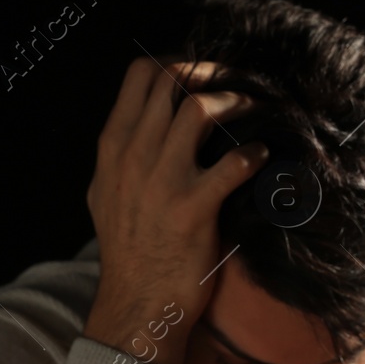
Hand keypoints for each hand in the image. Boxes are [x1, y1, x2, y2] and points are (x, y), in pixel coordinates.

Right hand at [81, 57, 268, 363]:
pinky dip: (253, 155)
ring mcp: (162, 180)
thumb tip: (139, 122)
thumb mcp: (103, 193)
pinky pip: (233, 163)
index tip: (203, 73)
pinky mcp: (193, 209)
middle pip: (173, 79)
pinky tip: (260, 159)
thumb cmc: (126, 249)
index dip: (178, 61)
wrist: (136, 302)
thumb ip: (119, 154)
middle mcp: (134, 154)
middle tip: (239, 83)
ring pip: (200, 108)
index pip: (140, 74)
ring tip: (254, 111)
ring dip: (236, 101)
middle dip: (213, 72)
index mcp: (114, 146)